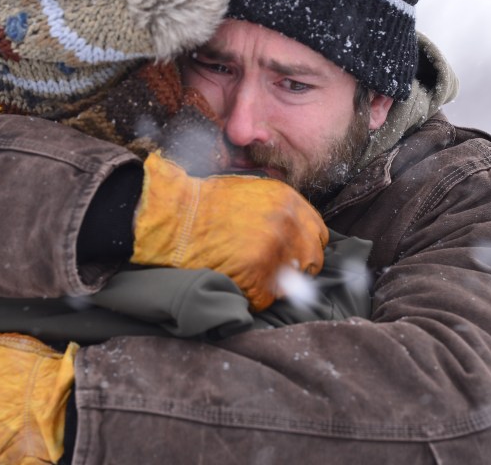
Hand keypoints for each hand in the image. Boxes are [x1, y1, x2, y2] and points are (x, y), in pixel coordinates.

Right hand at [131, 153, 328, 311]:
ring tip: (249, 277)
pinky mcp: (255, 277)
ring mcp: (273, 252)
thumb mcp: (250, 191)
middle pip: (311, 260)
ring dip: (273, 285)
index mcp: (287, 201)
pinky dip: (251, 298)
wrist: (173, 216)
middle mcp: (287, 225)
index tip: (291, 256)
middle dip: (294, 269)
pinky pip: (265, 300)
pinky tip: (235, 285)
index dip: (303, 247)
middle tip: (270, 271)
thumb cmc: (204, 203)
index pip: (317, 234)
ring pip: (291, 284)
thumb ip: (278, 211)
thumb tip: (294, 235)